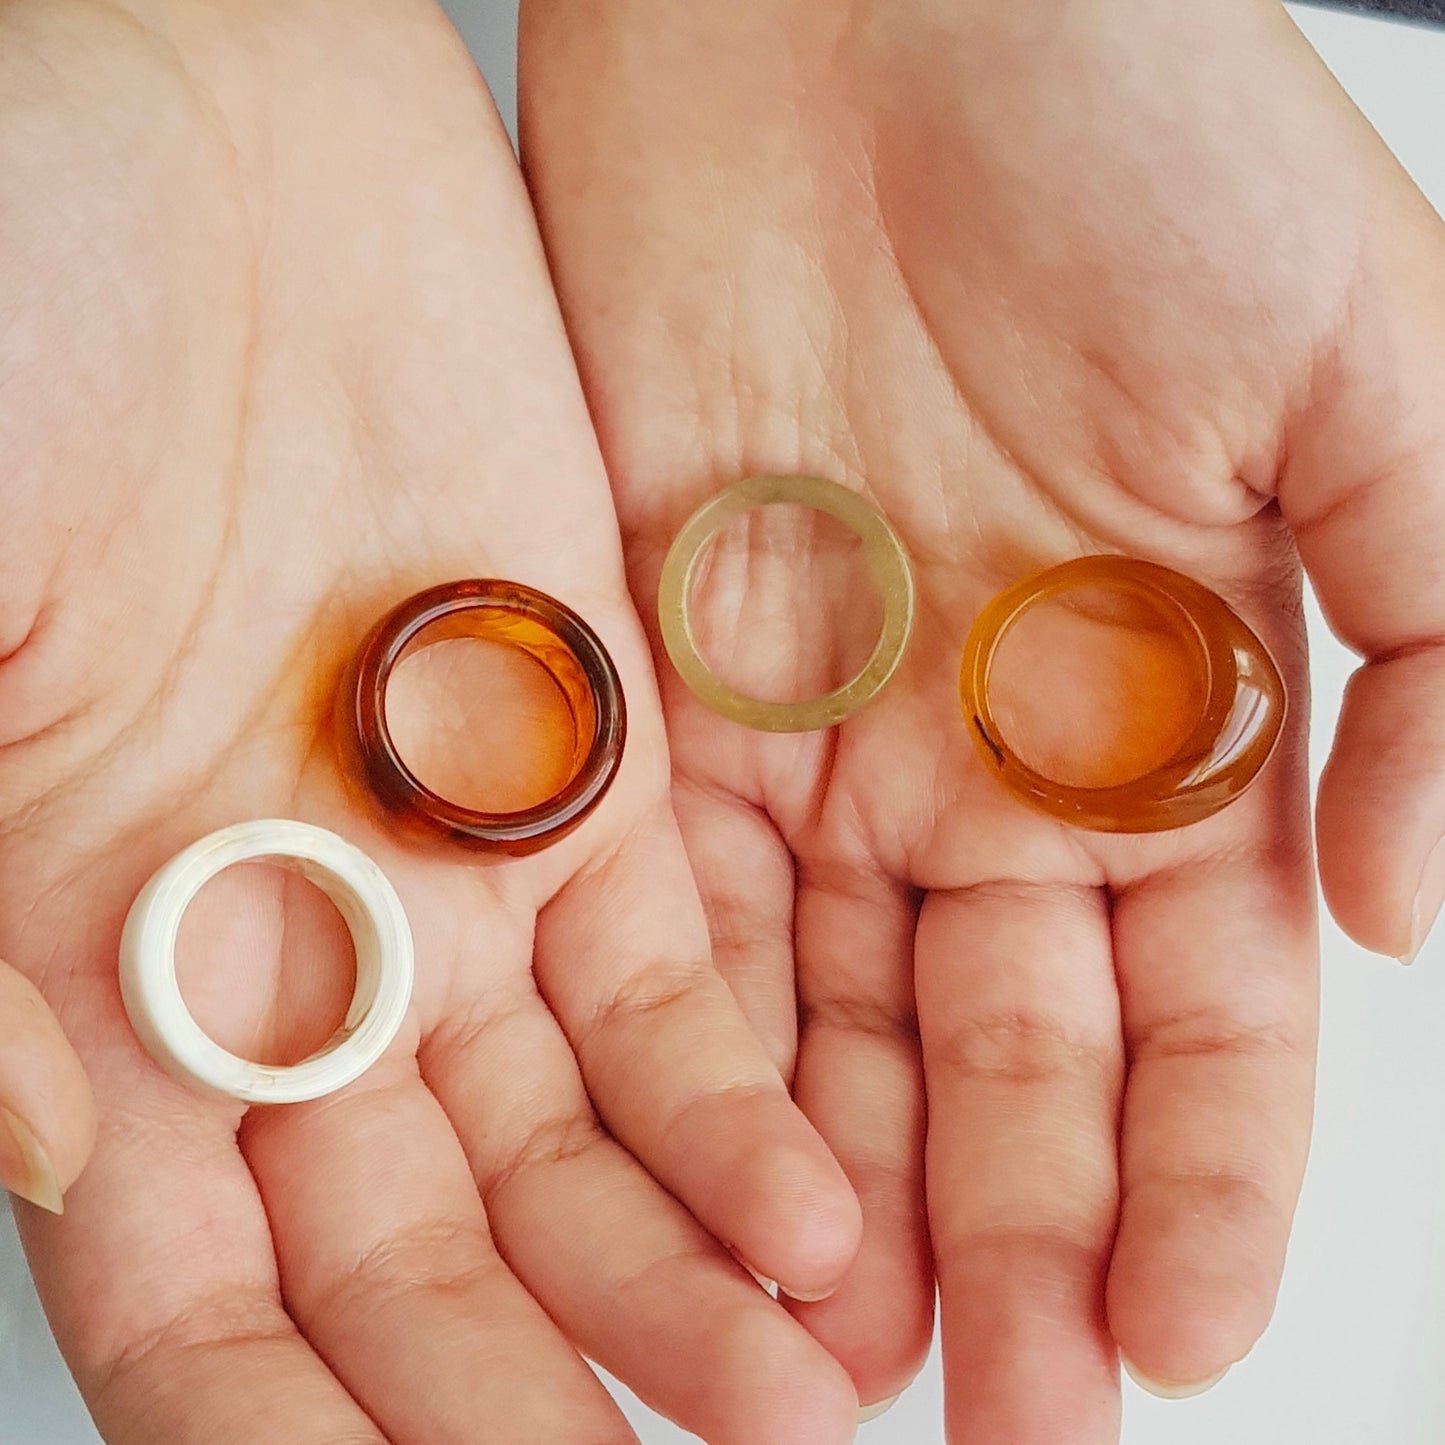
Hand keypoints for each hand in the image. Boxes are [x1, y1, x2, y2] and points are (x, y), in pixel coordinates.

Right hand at [0, 3, 864, 1440]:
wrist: (174, 111)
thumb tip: (51, 1155)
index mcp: (80, 944)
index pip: (201, 1291)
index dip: (302, 1434)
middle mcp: (279, 925)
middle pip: (422, 1242)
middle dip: (543, 1381)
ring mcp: (444, 834)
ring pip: (578, 1129)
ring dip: (683, 1273)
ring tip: (804, 1393)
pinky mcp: (586, 729)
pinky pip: (683, 955)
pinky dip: (745, 1090)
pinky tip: (825, 1210)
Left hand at [520, 0, 1444, 1434]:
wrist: (839, 12)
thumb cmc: (1117, 126)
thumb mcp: (1370, 357)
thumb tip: (1405, 912)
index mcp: (1165, 704)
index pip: (1197, 1012)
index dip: (1203, 1184)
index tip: (1184, 1345)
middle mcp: (983, 751)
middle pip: (1005, 1057)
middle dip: (1022, 1243)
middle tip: (1014, 1427)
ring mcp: (810, 735)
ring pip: (835, 1025)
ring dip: (853, 1199)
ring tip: (851, 1378)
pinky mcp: (649, 687)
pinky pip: (675, 916)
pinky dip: (701, 1062)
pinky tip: (719, 1200)